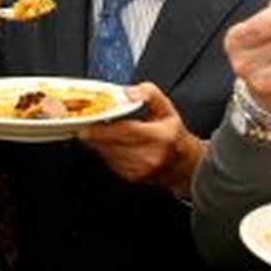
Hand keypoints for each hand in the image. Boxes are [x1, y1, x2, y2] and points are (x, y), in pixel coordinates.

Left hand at [78, 82, 204, 192]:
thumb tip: (128, 93)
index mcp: (159, 137)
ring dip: (98, 142)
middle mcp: (149, 156)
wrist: (184, 165)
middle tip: (86, 122)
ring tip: (96, 131)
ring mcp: (139, 169)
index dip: (102, 127)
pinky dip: (105, 151)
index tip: (89, 120)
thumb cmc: (173, 135)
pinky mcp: (131, 177)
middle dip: (94, 133)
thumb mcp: (166, 108)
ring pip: (107, 154)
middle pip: (110, 144)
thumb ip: (148, 94)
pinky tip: (108, 143)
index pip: (123, 132)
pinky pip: (109, 162)